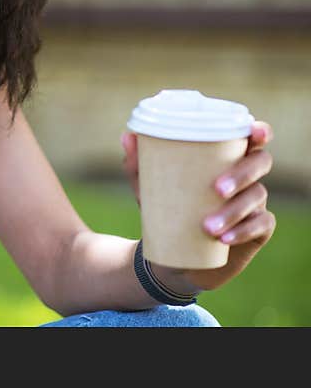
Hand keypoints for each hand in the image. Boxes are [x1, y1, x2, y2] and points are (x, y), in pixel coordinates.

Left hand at [121, 121, 276, 292]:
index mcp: (226, 157)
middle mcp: (246, 176)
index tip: (254, 132)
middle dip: (242, 174)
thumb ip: (138, 164)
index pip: (253, 137)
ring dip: (234, 210)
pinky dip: (243, 231)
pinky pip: (260, 225)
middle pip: (260, 163)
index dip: (260, 131)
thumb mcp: (149, 188)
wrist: (174, 255)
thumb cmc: (167, 208)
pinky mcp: (259, 229)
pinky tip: (224, 239)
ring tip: (207, 226)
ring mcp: (255, 202)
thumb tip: (127, 136)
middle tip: (216, 189)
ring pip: (256, 196)